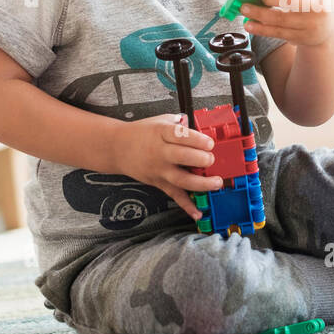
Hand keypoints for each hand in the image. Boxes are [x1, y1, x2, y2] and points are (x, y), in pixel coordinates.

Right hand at [109, 114, 223, 220]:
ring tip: (216, 182)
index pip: (180, 135)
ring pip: (181, 179)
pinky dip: (187, 206)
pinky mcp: (159, 183)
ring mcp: (159, 170)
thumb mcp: (160, 120)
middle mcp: (160, 152)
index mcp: (161, 133)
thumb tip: (203, 127)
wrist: (117, 148)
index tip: (210, 143)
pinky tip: (198, 212)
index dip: (197, 140)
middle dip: (202, 159)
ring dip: (201, 183)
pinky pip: (175, 196)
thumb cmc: (141, 133)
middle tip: (212, 160)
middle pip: (183, 157)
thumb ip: (181, 124)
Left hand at [241, 0, 333, 47]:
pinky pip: (278, 32)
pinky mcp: (302, 37)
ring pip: (281, 18)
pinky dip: (261, 28)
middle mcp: (319, 6)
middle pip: (293, 0)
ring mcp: (311, 23)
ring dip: (259, 14)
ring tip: (245, 9)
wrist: (327, 29)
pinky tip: (250, 24)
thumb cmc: (311, 3)